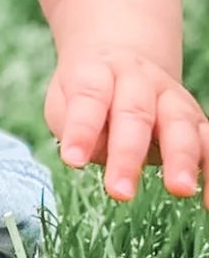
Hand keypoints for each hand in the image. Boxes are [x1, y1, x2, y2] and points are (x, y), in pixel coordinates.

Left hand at [45, 49, 208, 205]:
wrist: (120, 57)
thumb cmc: (86, 93)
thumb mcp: (64, 100)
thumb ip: (73, 124)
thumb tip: (91, 153)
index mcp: (98, 71)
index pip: (90, 98)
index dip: (81, 129)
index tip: (72, 161)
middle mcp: (139, 79)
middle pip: (136, 113)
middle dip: (128, 155)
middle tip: (119, 192)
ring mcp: (171, 97)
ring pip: (180, 124)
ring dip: (181, 158)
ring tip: (179, 190)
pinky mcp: (195, 119)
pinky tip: (207, 200)